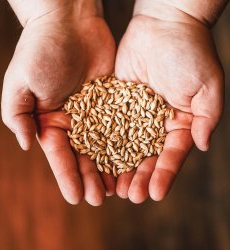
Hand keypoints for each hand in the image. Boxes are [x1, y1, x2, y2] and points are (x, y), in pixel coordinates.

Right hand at [1, 8, 115, 204]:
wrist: (69, 22)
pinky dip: (127, 144)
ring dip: (110, 168)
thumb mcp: (19, 83)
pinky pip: (122, 126)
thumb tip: (25, 145)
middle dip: (90, 177)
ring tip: (119, 189)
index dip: (67, 176)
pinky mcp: (113, 102)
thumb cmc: (41, 49)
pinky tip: (133, 161)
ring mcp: (95, 112)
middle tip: (101, 199)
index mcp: (50, 120)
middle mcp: (73, 121)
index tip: (76, 197)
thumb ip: (17, 115)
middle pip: (83, 155)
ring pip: (104, 146)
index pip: (58, 155)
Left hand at [114, 5, 223, 202]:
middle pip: (147, 156)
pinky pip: (108, 126)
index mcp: (179, 123)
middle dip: (139, 177)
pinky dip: (102, 144)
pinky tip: (96, 160)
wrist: (163, 25)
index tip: (154, 193)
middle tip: (129, 196)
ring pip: (125, 147)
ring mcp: (134, 114)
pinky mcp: (116, 103)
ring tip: (112, 188)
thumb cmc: (189, 52)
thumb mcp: (207, 87)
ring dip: (119, 168)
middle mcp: (156, 123)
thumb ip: (207, 118)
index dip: (164, 175)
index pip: (172, 155)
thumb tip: (201, 146)